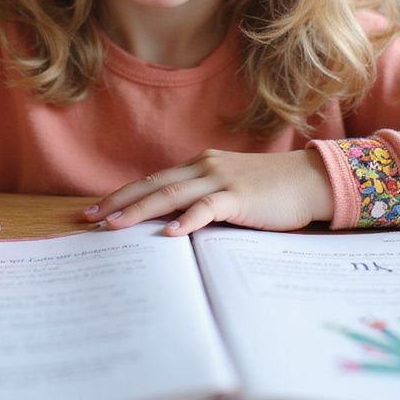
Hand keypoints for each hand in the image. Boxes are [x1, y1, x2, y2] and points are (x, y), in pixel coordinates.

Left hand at [83, 148, 333, 236]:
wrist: (310, 180)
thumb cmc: (272, 191)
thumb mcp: (230, 191)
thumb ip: (203, 201)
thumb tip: (172, 224)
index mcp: (200, 165)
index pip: (153, 180)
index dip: (123, 194)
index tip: (96, 210)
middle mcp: (205, 167)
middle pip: (153, 184)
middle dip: (118, 201)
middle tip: (89, 218)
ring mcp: (221, 179)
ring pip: (171, 194)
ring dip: (140, 210)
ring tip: (115, 226)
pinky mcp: (238, 196)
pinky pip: (207, 208)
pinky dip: (187, 220)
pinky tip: (170, 234)